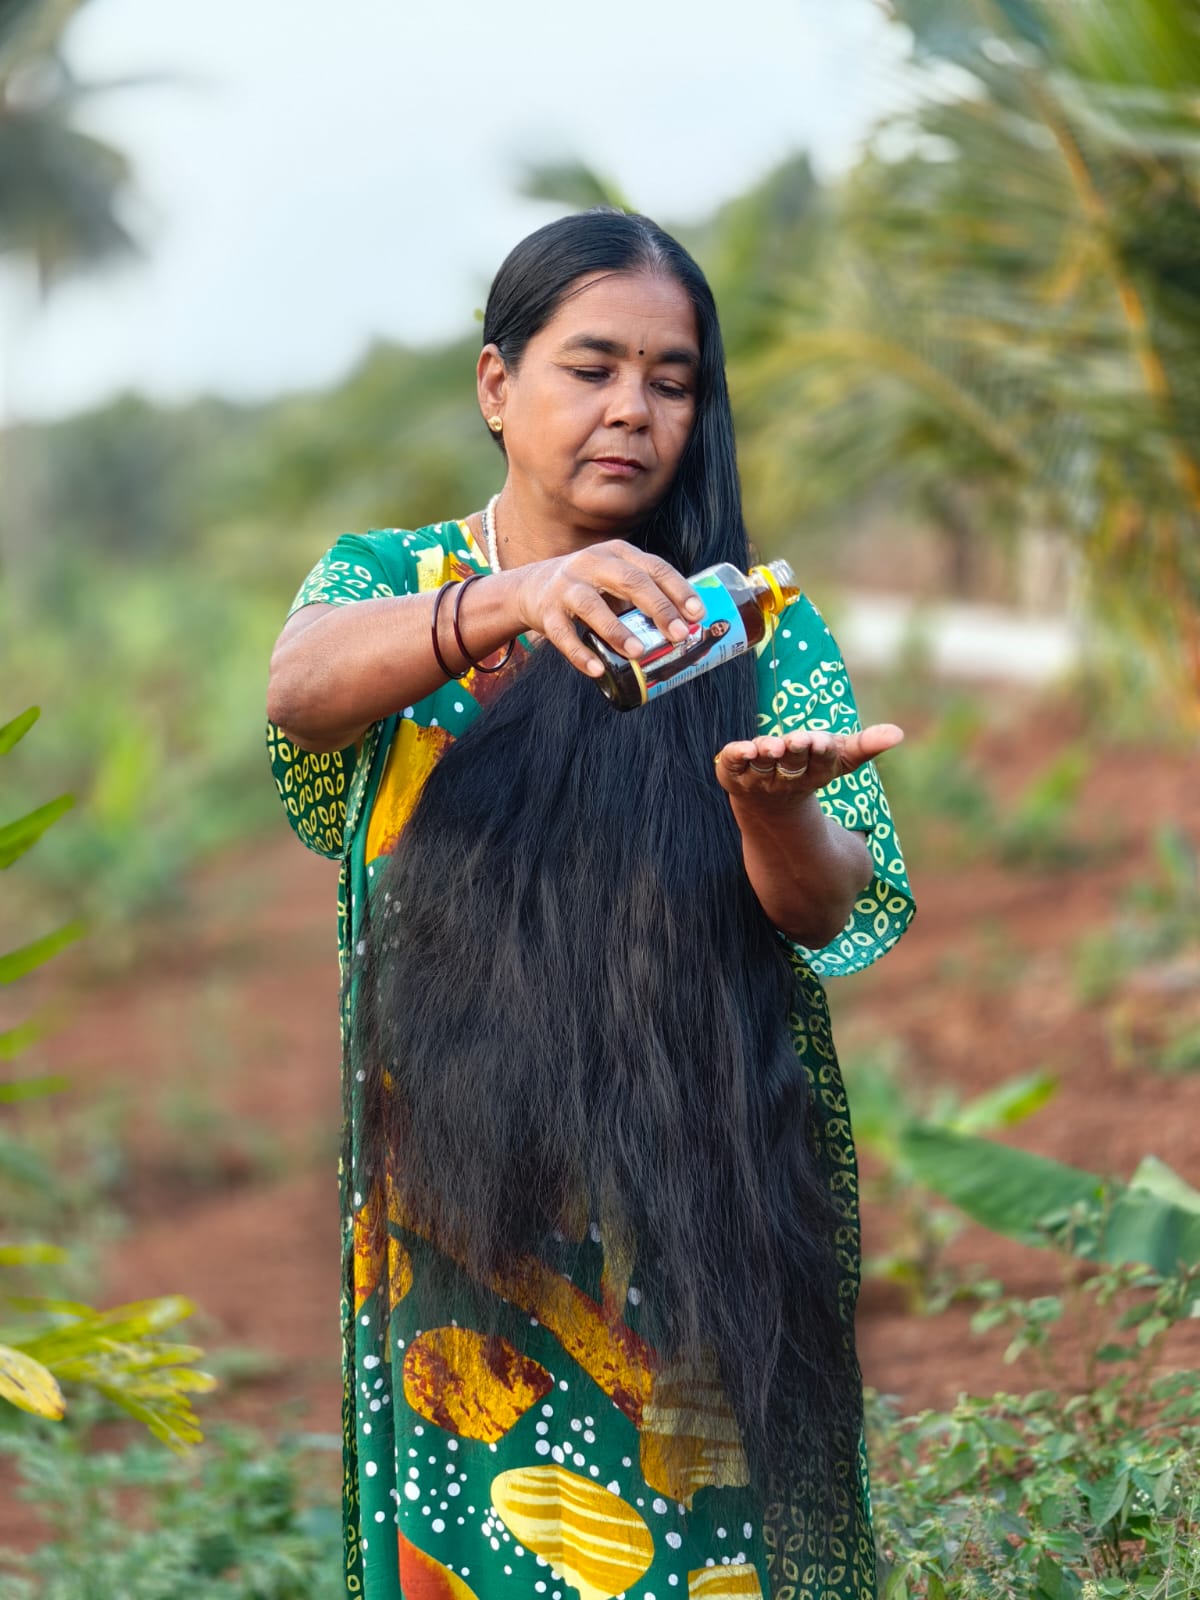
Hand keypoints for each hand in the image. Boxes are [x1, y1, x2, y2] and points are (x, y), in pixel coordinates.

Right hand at [513, 541, 704, 677]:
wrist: (531, 588)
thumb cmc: (589, 587)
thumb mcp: (616, 579)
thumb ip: (645, 595)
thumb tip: (691, 629)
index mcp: (618, 554)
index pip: (654, 567)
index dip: (678, 590)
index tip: (698, 614)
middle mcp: (592, 563)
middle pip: (630, 581)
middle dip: (658, 608)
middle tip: (678, 635)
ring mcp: (567, 586)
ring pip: (593, 606)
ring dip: (618, 631)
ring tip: (638, 653)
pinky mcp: (547, 612)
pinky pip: (563, 635)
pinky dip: (580, 654)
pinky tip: (597, 670)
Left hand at [713, 726, 904, 809]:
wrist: (766, 804)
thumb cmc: (807, 772)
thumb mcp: (838, 759)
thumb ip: (864, 746)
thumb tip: (898, 733)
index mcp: (813, 775)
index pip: (819, 764)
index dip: (819, 753)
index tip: (822, 741)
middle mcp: (784, 780)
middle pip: (792, 765)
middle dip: (795, 751)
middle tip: (798, 740)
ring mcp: (757, 780)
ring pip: (762, 767)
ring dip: (766, 755)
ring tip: (771, 746)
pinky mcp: (731, 775)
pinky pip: (731, 766)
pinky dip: (735, 757)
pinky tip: (742, 749)